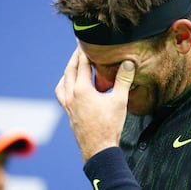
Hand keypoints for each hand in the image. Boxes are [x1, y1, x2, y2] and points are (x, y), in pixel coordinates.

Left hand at [55, 44, 134, 161]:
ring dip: (67, 71)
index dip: (83, 51)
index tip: (83, 40)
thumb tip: (128, 63)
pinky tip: (71, 88)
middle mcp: (71, 95)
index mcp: (82, 90)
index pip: (81, 64)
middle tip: (78, 48)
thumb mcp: (119, 101)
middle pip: (69, 71)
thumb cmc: (109, 126)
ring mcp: (68, 105)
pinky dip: (65, 85)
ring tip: (74, 66)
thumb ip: (123, 80)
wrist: (99, 149)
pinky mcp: (69, 113)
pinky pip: (62, 94)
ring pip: (62, 82)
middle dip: (74, 58)